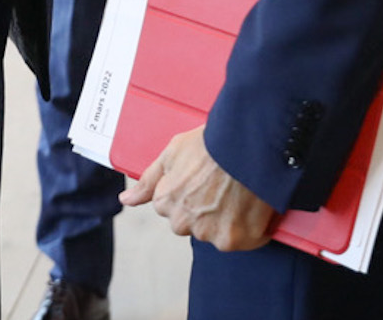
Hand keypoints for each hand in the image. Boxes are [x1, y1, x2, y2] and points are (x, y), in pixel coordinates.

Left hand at [120, 125, 274, 250]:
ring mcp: (209, 233)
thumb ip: (149, 181)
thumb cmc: (212, 142)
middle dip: (207, 210)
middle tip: (224, 185)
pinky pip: (245, 240)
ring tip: (241, 191)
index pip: (173, 209)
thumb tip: (127, 200)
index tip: (205, 180)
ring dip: (229, 220)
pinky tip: (254, 204)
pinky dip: (252, 228)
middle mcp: (183, 222)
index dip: (192, 192)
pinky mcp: (236, 239)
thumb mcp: (173, 152)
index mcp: (165, 202)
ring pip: (218, 233)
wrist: (247, 142)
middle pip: (195, 224)